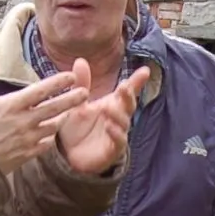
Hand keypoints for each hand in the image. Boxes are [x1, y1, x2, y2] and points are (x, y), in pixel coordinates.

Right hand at [0, 54, 88, 174]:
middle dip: (72, 99)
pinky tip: (52, 135)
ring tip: (69, 113)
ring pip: (53, 127)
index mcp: (11, 105)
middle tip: (85, 93)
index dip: (58, 82)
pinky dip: (50, 139)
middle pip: (54, 108)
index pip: (41, 90)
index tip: (72, 76)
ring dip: (62, 119)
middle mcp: (24, 121)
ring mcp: (27, 139)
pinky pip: (45, 145)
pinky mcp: (26, 154)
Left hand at [57, 60, 152, 174]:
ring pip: (124, 123)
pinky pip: (118, 142)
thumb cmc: (77, 129)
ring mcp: (117, 134)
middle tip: (125, 86)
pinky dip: (115, 134)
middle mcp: (117, 119)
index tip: (145, 71)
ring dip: (118, 115)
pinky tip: (109, 127)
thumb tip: (81, 60)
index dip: (136, 82)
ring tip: (108, 108)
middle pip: (128, 105)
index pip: (126, 92)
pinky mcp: (112, 150)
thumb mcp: (77, 104)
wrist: (69, 155)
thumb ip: (81, 84)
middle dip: (128, 96)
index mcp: (111, 105)